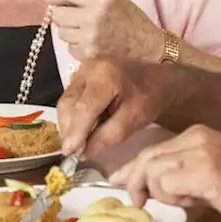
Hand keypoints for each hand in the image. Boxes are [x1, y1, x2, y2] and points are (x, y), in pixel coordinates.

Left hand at [48, 0, 163, 61]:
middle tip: (68, 16)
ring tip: (83, 29)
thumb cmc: (131, 18)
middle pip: (58, 16)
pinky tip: (89, 41)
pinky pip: (70, 47)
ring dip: (68, 30)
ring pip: (62, 33)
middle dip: (60, 15)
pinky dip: (76, 44)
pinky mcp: (89, 53)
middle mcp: (93, 17)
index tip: (49, 0)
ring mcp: (89, 37)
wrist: (147, 44)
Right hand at [56, 58, 176, 155]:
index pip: (85, 108)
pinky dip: (71, 115)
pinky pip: (69, 98)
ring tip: (74, 141)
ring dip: (67, 124)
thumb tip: (84, 151)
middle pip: (69, 103)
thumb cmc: (149, 97)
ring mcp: (82, 70)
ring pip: (65, 101)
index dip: (76, 131)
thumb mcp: (135, 119)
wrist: (155, 75)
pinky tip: (78, 128)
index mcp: (105, 77)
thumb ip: (109, 135)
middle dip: (68, 129)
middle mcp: (88, 69)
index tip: (69, 152)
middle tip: (71, 150)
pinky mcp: (80, 74)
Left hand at [110, 125, 220, 221]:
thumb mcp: (212, 174)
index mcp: (196, 135)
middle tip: (138, 201)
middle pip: (147, 158)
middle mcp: (194, 138)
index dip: (132, 168)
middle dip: (135, 181)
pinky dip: (172, 197)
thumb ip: (183, 175)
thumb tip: (151, 187)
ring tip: (187, 201)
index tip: (119, 182)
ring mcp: (198, 153)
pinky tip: (194, 202)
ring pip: (152, 171)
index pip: (153, 150)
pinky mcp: (203, 171)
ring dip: (161, 193)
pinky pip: (166, 183)